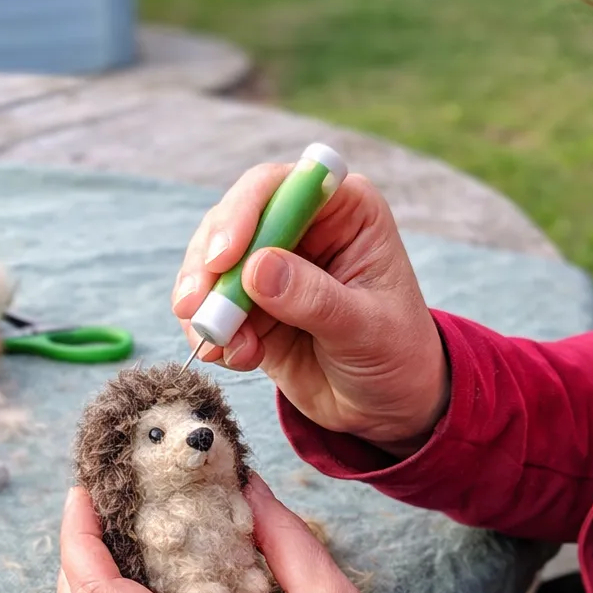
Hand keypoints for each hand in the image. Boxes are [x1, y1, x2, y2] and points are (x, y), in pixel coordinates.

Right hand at [173, 167, 449, 454]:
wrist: (386, 406)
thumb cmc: (395, 354)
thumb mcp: (365, 328)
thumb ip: (314, 298)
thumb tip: (257, 269)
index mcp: (344, 210)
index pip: (280, 187)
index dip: (244, 213)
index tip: (224, 258)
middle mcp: (303, 227)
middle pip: (231, 220)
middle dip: (208, 266)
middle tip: (196, 308)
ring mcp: (272, 266)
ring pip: (211, 264)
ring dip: (205, 305)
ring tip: (223, 347)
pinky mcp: (250, 305)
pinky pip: (210, 307)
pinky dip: (209, 332)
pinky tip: (233, 358)